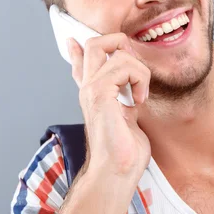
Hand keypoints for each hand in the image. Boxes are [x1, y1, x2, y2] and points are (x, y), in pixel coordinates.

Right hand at [68, 33, 150, 178]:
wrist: (117, 172)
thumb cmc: (124, 153)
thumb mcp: (127, 119)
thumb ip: (126, 101)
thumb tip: (132, 94)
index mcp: (93, 94)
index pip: (79, 64)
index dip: (78, 50)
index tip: (73, 41)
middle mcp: (88, 88)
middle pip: (95, 44)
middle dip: (121, 43)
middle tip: (136, 68)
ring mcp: (91, 89)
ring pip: (116, 50)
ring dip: (139, 69)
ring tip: (140, 95)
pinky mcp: (99, 94)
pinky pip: (124, 65)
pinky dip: (140, 79)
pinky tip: (138, 101)